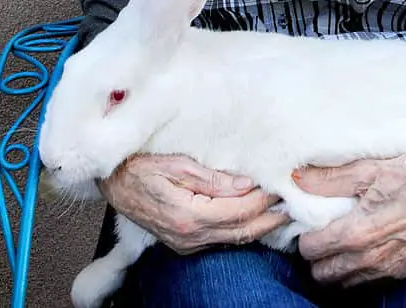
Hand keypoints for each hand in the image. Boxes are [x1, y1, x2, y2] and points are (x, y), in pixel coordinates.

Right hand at [98, 153, 287, 253]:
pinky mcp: (183, 242)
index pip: (240, 211)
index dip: (264, 199)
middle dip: (270, 218)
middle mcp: (189, 236)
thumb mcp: (176, 163)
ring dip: (259, 226)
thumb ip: (212, 178)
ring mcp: (186, 243)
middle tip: (293, 203)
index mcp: (189, 215)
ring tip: (281, 210)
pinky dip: (241, 229)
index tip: (281, 184)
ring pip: (233, 239)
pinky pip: (220, 239)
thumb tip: (245, 183)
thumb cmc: (138, 166)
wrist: (111, 181)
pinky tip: (254, 218)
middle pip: (241, 231)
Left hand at [296, 151, 405, 285]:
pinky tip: (356, 251)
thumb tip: (297, 177)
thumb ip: (330, 178)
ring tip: (335, 241)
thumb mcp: (369, 169)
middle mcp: (371, 258)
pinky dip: (353, 274)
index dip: (303, 234)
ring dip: (333, 267)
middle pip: (322, 274)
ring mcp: (386, 269)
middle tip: (318, 232)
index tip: (307, 220)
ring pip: (342, 284)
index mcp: (359, 232)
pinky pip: (365, 285)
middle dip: (314, 255)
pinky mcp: (400, 273)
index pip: (311, 249)